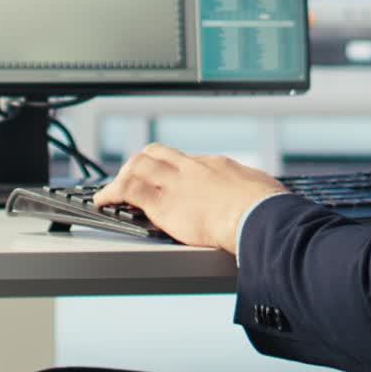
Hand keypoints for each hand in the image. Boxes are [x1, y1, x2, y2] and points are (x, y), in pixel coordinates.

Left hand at [92, 143, 287, 252]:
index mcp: (216, 166)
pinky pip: (129, 191)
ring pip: (138, 166)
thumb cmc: (268, 208)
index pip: (184, 160)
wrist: (260, 217)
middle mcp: (192, 168)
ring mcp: (176, 184)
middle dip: (138, 163)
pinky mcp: (164, 204)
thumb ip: (250, 189)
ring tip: (111, 191)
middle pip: (156, 153)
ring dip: (121, 177)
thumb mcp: (262, 189)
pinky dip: (111, 194)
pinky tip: (102, 201)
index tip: (163, 178)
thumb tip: (260, 193)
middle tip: (129, 177)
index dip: (168, 168)